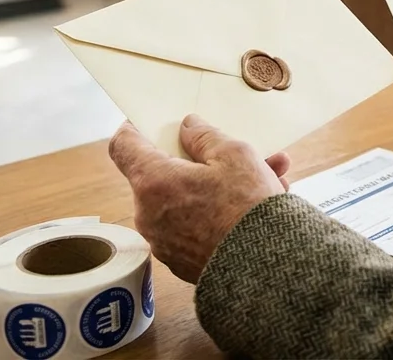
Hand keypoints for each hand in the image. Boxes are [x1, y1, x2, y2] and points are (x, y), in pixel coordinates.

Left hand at [108, 115, 290, 283]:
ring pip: (187, 200)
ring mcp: (164, 242)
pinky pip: (196, 226)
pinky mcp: (182, 262)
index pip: (123, 146)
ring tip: (269, 177)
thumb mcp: (235, 156)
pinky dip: (219, 213)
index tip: (151, 122)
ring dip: (219, 186)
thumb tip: (187, 128)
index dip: (135, 128)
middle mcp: (149, 214)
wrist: (265, 270)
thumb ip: (205, 136)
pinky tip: (258, 207)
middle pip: (163, 174)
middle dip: (199, 160)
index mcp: (153, 182)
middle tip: (232, 151)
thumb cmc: (247, 208)